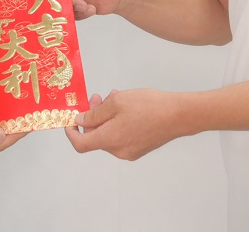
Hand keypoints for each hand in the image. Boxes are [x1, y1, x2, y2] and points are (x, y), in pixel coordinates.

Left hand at [65, 88, 180, 159]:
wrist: (178, 115)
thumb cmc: (149, 106)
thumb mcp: (116, 102)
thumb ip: (95, 113)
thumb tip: (81, 120)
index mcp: (109, 140)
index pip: (81, 144)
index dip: (71, 132)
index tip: (69, 120)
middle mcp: (118, 151)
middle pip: (95, 136)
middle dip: (93, 116)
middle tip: (97, 97)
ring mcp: (130, 151)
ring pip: (109, 134)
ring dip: (106, 117)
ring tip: (114, 97)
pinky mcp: (139, 148)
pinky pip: (121, 136)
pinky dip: (117, 123)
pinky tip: (125, 107)